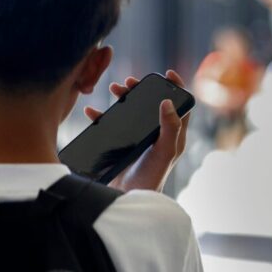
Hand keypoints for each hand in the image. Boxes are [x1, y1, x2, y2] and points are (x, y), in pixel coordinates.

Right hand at [84, 70, 189, 191]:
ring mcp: (139, 139)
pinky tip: (92, 111)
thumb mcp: (165, 151)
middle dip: (141, 89)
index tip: (166, 74)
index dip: (176, 87)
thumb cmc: (152, 177)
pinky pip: (111, 125)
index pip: (180, 105)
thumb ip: (170, 127)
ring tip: (113, 89)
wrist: (128, 198)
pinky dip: (101, 116)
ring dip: (123, 97)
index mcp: (172, 134)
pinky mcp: (121, 145)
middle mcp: (157, 134)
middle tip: (129, 82)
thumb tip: (167, 101)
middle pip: (151, 103)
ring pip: (132, 111)